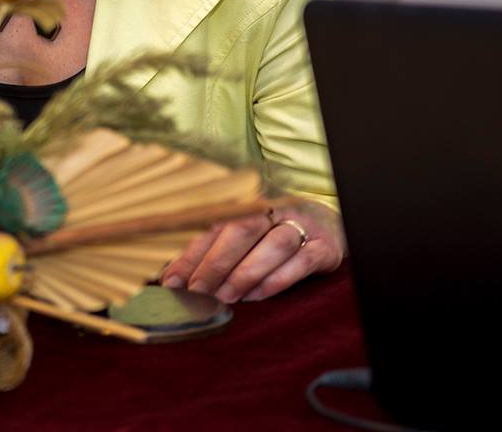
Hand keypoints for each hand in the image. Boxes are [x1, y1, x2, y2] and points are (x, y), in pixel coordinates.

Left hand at [157, 201, 344, 303]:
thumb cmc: (274, 234)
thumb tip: (172, 276)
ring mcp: (303, 225)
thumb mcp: (244, 236)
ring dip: (245, 273)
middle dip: (215, 263)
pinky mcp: (324, 246)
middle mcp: (275, 209)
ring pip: (274, 244)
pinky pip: (301, 262)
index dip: (191, 254)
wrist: (330, 226)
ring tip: (223, 297)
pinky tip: (256, 296)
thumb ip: (211, 250)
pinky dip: (276, 280)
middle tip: (195, 291)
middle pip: (242, 230)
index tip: (171, 280)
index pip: (214, 226)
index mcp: (248, 203)